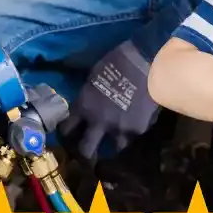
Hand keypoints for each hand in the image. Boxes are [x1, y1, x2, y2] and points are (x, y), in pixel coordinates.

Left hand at [59, 40, 160, 161]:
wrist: (145, 60)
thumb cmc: (117, 61)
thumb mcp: (94, 76)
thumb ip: (89, 95)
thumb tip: (88, 104)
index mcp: (84, 106)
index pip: (67, 128)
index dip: (67, 131)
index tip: (70, 132)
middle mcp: (99, 122)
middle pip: (86, 150)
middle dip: (86, 152)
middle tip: (90, 150)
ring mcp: (119, 128)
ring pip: (116, 147)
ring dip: (116, 141)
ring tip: (121, 135)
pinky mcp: (138, 128)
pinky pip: (134, 134)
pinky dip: (135, 129)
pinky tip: (139, 119)